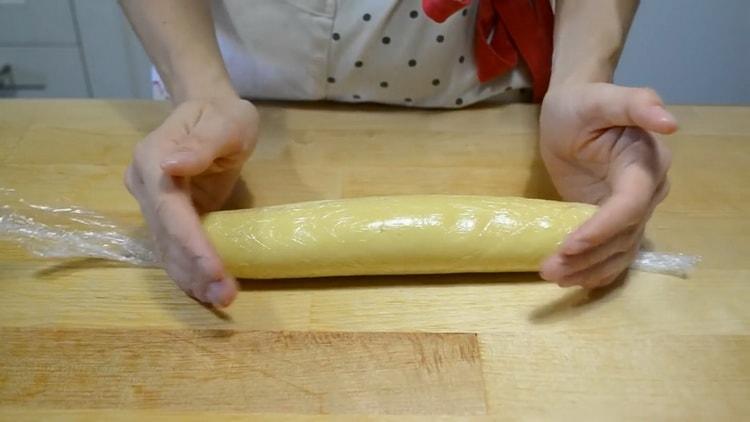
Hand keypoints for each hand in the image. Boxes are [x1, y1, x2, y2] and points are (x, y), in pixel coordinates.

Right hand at [125, 97, 258, 306]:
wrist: (211, 111)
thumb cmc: (223, 115)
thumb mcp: (224, 122)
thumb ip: (201, 144)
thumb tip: (171, 166)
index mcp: (153, 159)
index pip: (170, 211)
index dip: (192, 244)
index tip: (216, 271)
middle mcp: (144, 185)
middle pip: (166, 236)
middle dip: (195, 269)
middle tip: (225, 296)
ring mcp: (150, 202)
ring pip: (166, 248)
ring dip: (191, 278)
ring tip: (220, 300)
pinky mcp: (165, 216)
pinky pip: (172, 248)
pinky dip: (188, 272)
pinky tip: (205, 292)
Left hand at [538, 83, 676, 288]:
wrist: (572, 113)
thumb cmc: (582, 103)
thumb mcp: (601, 98)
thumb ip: (635, 104)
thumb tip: (670, 122)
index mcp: (646, 164)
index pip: (629, 206)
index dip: (602, 229)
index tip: (570, 245)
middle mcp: (646, 192)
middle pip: (622, 235)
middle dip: (587, 256)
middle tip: (548, 269)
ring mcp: (631, 211)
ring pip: (617, 251)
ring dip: (586, 269)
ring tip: (551, 276)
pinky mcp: (613, 221)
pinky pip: (612, 252)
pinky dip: (594, 270)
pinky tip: (572, 280)